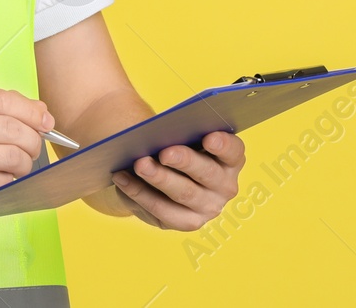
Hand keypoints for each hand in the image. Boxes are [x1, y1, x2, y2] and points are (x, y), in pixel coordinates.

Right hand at [0, 87, 54, 226]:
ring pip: (13, 155)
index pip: (1, 100)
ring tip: (19, 162)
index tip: (44, 118)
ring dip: (25, 161)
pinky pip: (4, 180)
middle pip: (11, 128)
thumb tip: (37, 111)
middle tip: (34, 144)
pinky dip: (12, 179)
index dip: (30, 109)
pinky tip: (4, 176)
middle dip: (33, 137)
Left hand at [110, 131, 244, 229]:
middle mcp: (225, 186)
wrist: (159, 173)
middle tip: (164, 152)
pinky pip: (162, 210)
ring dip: (160, 178)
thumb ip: (177, 133)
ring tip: (140, 164)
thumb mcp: (179, 136)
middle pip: (208, 173)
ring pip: (184, 194)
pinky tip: (122, 178)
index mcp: (230, 159)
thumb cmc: (173, 144)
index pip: (233, 151)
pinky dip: (140, 193)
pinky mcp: (186, 222)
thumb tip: (157, 134)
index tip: (209, 137)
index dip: (223, 145)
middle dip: (185, 161)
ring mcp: (208, 207)